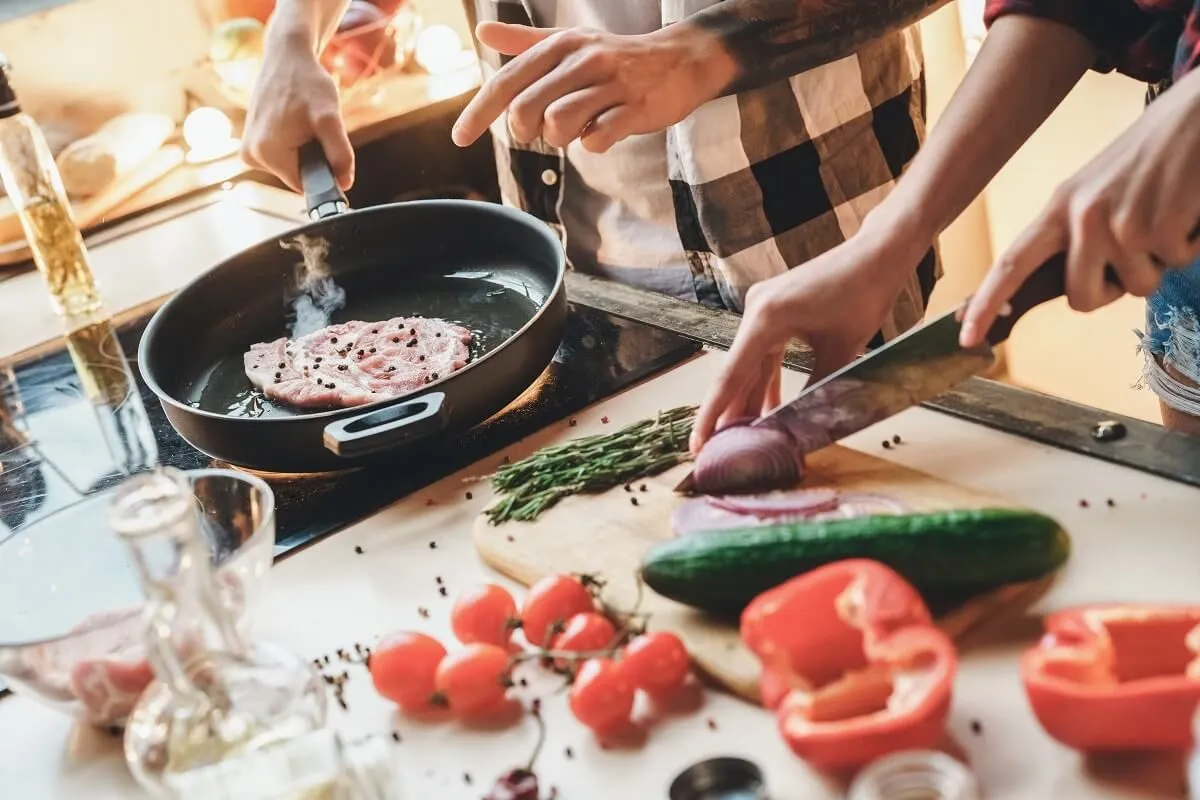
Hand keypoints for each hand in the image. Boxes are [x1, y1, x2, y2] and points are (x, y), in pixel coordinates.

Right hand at [241, 30, 353, 192]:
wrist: (287, 57)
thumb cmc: (307, 83)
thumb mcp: (330, 118)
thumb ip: (340, 153)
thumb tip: (345, 182)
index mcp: (267, 153)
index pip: (306, 185)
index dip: (324, 171)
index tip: (328, 147)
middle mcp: (251, 156)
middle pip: (297, 176)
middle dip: (313, 157)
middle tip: (314, 129)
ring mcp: (248, 151)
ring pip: (291, 167)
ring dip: (303, 150)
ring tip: (302, 122)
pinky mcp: (250, 144)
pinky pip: (281, 157)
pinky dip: (293, 145)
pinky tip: (292, 122)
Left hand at [450, 21, 734, 152]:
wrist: (681, 60)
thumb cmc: (619, 59)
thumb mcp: (571, 45)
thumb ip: (526, 42)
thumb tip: (483, 30)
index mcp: (560, 46)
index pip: (506, 81)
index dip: (478, 112)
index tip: (459, 138)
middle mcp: (582, 59)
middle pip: (527, 108)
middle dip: (527, 130)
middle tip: (544, 130)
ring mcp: (611, 83)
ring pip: (559, 123)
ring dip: (561, 139)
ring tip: (578, 130)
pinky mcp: (637, 107)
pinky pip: (598, 137)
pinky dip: (595, 143)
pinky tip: (605, 132)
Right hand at [690, 224, 928, 452]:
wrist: (877, 254)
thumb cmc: (864, 295)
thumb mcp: (841, 351)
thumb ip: (816, 390)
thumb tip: (797, 428)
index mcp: (766, 319)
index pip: (731, 376)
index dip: (712, 415)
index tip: (697, 444)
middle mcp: (755, 310)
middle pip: (736, 372)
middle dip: (730, 412)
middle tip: (719, 450)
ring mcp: (763, 309)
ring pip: (750, 364)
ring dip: (750, 398)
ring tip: (743, 436)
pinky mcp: (775, 310)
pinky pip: (764, 352)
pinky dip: (766, 379)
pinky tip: (769, 408)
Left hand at [960, 70, 1199, 346]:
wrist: (1197, 117)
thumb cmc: (1148, 156)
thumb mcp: (1094, 190)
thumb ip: (1074, 234)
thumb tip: (1070, 286)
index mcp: (1058, 207)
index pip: (1010, 264)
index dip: (986, 304)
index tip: (967, 337)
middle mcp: (1081, 217)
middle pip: (1080, 298)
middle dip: (1109, 290)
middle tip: (1132, 251)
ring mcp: (1118, 225)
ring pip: (1135, 287)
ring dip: (1156, 263)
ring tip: (1162, 217)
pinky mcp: (1158, 229)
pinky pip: (1175, 264)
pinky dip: (1188, 245)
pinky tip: (1185, 211)